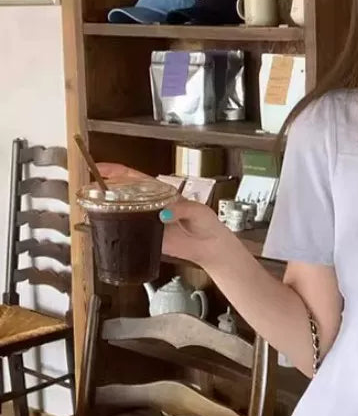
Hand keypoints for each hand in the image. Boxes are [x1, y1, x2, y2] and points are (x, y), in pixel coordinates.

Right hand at [97, 162, 233, 267]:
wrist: (210, 246)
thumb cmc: (207, 224)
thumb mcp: (197, 211)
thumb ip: (181, 209)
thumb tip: (164, 214)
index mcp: (160, 192)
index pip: (133, 177)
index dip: (115, 172)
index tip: (99, 168)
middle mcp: (150, 205)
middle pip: (123, 193)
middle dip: (104, 190)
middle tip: (88, 191)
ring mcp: (147, 221)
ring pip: (123, 212)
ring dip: (107, 210)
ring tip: (90, 208)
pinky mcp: (148, 237)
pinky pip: (130, 233)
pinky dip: (118, 231)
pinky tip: (106, 230)